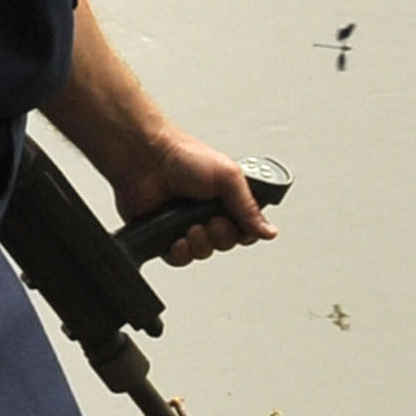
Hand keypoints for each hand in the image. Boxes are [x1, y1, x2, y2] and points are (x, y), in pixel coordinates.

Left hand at [106, 134, 276, 267]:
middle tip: (211, 220)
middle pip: (227, 242)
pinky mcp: (165, 236)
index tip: (238, 225)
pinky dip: (180, 252)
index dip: (245, 231)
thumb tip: (269, 231)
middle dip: (220, 235)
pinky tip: (177, 238)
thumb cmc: (183, 157)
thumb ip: (250, 207)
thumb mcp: (229, 177)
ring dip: (199, 243)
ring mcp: (186, 225)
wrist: (145, 160)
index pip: (247, 227)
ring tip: (190, 226)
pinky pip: (180, 258)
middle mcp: (208, 212)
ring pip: (204, 252)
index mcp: (227, 197)